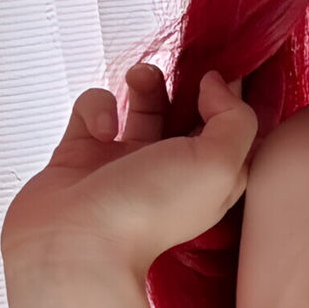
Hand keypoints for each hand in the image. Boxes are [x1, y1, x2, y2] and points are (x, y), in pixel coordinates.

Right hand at [0, 61, 257, 280]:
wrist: (74, 245)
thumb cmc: (150, 210)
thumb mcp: (219, 166)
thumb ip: (234, 119)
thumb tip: (217, 85)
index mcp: (210, 176)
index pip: (232, 128)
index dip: (233, 95)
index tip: (227, 63)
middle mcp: (170, 169)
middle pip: (188, 110)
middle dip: (186, 81)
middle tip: (181, 65)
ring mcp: (124, 160)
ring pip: (143, 104)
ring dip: (145, 82)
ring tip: (140, 79)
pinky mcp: (81, 152)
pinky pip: (94, 110)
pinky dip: (97, 107)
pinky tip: (100, 130)